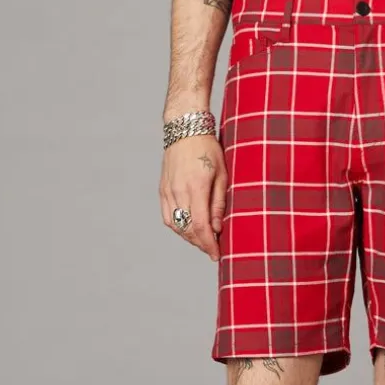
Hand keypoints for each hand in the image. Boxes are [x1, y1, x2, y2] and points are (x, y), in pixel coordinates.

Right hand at [160, 134, 227, 260]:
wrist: (185, 130)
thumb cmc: (209, 149)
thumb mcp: (222, 174)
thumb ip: (219, 203)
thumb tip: (216, 228)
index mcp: (196, 187)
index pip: (200, 226)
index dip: (208, 244)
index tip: (216, 254)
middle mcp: (178, 191)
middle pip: (187, 229)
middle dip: (201, 243)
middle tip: (213, 249)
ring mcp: (167, 191)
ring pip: (176, 226)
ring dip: (189, 237)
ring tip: (203, 240)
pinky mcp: (162, 190)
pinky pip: (167, 217)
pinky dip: (177, 227)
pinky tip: (188, 229)